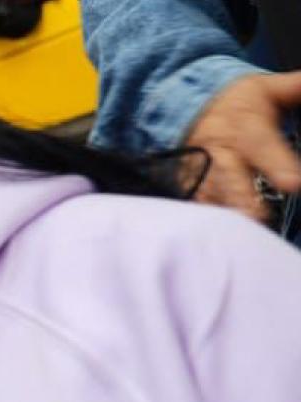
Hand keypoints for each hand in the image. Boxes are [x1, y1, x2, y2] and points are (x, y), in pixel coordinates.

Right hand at [184, 71, 300, 221]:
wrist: (189, 107)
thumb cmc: (238, 103)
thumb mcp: (267, 88)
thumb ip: (296, 87)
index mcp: (245, 127)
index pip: (263, 146)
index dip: (278, 165)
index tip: (294, 183)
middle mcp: (222, 151)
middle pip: (230, 177)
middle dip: (242, 197)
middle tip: (258, 216)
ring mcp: (203, 170)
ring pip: (211, 194)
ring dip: (224, 212)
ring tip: (239, 234)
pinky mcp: (191, 184)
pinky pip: (196, 202)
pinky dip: (206, 218)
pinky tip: (216, 235)